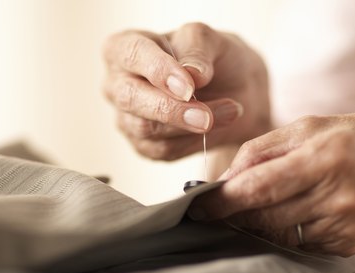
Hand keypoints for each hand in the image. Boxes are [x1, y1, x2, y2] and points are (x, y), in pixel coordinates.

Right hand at [103, 23, 270, 160]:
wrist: (237, 90)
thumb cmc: (214, 58)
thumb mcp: (211, 40)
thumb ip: (197, 49)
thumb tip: (192, 74)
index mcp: (123, 47)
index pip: (132, 54)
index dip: (159, 70)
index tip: (189, 86)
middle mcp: (117, 84)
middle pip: (130, 98)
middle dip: (170, 109)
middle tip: (206, 116)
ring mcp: (127, 117)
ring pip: (146, 129)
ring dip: (189, 126)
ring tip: (230, 112)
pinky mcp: (143, 144)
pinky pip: (163, 149)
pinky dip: (194, 141)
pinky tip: (218, 126)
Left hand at [190, 111, 354, 255]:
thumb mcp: (313, 126)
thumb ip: (264, 149)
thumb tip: (226, 178)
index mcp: (325, 158)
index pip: (260, 187)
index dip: (224, 200)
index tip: (200, 206)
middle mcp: (337, 196)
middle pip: (265, 217)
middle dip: (236, 214)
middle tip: (220, 207)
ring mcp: (344, 225)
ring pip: (279, 235)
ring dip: (260, 223)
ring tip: (261, 205)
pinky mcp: (348, 245)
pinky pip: (301, 244)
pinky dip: (287, 231)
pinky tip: (297, 213)